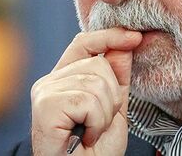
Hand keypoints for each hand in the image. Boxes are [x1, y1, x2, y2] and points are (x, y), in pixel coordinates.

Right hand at [31, 28, 142, 155]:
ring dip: (104, 114)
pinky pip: (87, 101)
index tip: (135, 37)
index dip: (110, 36)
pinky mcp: (45, 106)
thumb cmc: (94, 150)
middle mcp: (50, 81)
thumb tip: (125, 44)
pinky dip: (96, 122)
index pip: (85, 43)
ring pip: (95, 83)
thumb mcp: (114, 107)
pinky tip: (85, 135)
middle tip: (99, 122)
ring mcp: (45, 92)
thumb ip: (117, 76)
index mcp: (64, 78)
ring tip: (92, 130)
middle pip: (97, 64)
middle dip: (111, 96)